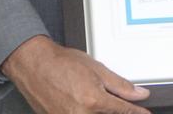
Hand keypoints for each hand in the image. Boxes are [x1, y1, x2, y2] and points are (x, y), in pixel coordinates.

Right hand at [1, 35, 150, 113]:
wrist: (34, 64)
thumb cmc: (61, 63)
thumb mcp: (97, 69)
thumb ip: (120, 85)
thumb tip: (139, 94)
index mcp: (93, 101)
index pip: (123, 111)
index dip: (136, 113)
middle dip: (115, 110)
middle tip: (109, 100)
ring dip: (100, 111)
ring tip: (90, 97)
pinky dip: (85, 112)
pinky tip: (83, 104)